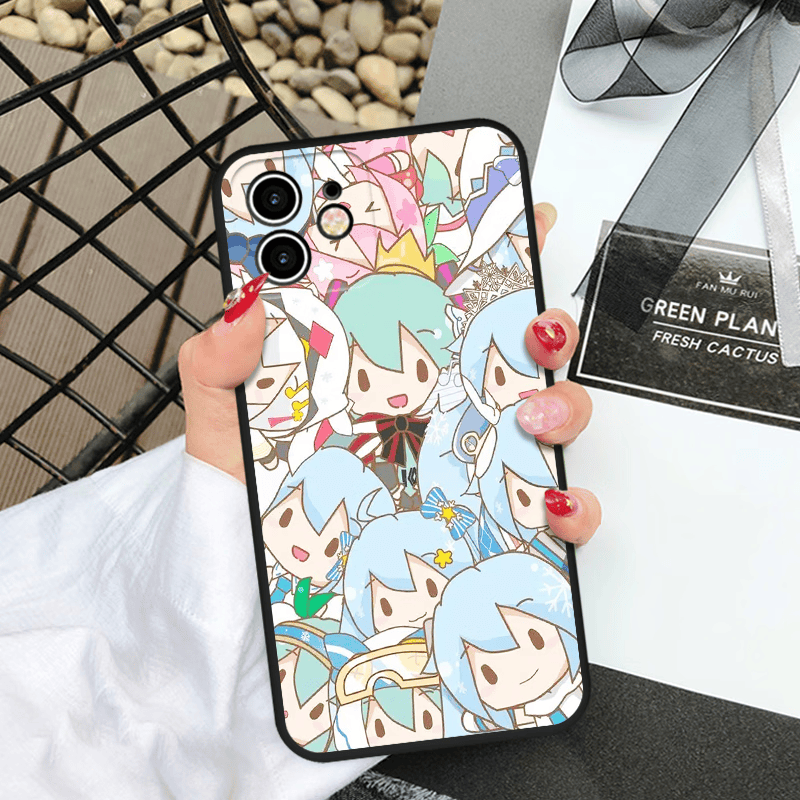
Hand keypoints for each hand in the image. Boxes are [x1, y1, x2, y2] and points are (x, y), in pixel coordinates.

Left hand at [179, 202, 600, 543]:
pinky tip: (549, 504)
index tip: (520, 215)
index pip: (449, 302)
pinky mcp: (488, 525)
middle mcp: (441, 409)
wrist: (256, 570)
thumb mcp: (229, 415)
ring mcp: (471, 465)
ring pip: (552, 419)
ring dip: (561, 405)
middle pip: (518, 352)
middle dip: (545, 324)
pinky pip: (552, 514)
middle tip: (533, 324)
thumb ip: (224, 360)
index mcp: (389, 367)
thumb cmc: (252, 489)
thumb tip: (245, 306)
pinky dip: (570, 508)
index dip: (493, 254)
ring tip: (530, 413)